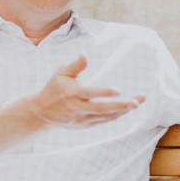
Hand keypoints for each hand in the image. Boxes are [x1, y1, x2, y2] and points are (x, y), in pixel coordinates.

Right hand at [23, 56, 141, 126]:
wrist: (41, 112)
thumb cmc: (54, 88)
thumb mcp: (60, 73)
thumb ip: (75, 65)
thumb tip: (85, 55)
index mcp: (71, 93)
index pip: (90, 93)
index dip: (104, 92)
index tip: (118, 90)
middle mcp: (77, 108)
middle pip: (101, 108)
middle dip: (120, 106)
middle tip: (136, 103)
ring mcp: (81, 119)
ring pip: (105, 116)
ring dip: (122, 110)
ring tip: (138, 102)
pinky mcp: (84, 125)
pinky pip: (103, 120)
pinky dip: (116, 115)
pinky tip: (127, 108)